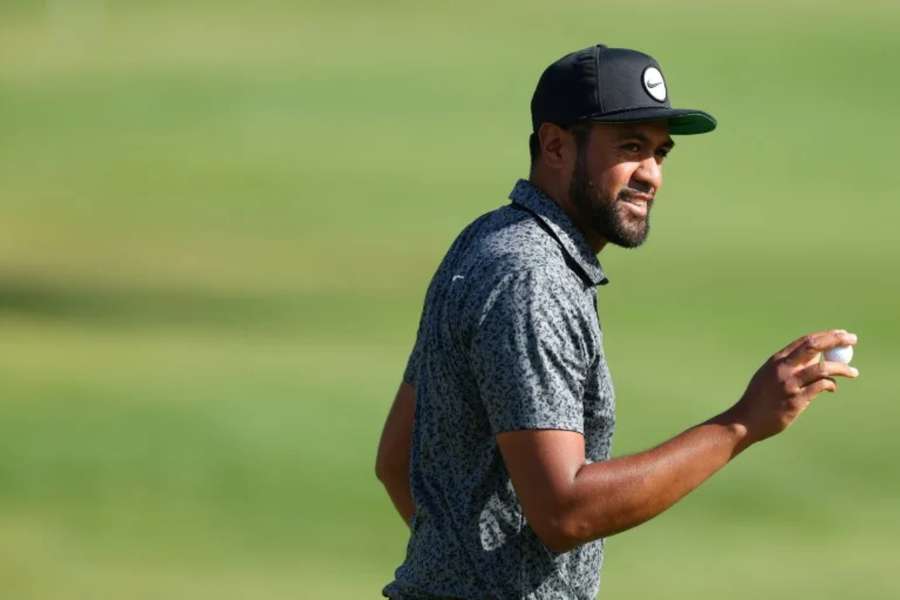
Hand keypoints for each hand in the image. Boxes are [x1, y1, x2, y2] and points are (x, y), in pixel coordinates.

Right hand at [728, 329, 858, 446]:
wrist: (746, 420)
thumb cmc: (760, 398)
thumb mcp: (770, 376)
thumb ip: (790, 366)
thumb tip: (817, 358)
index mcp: (777, 360)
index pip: (805, 341)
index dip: (826, 336)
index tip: (841, 334)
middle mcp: (783, 369)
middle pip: (814, 347)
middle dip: (836, 340)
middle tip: (852, 339)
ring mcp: (790, 384)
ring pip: (823, 368)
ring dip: (842, 368)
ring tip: (854, 372)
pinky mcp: (796, 401)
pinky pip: (820, 387)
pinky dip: (830, 385)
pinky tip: (832, 388)